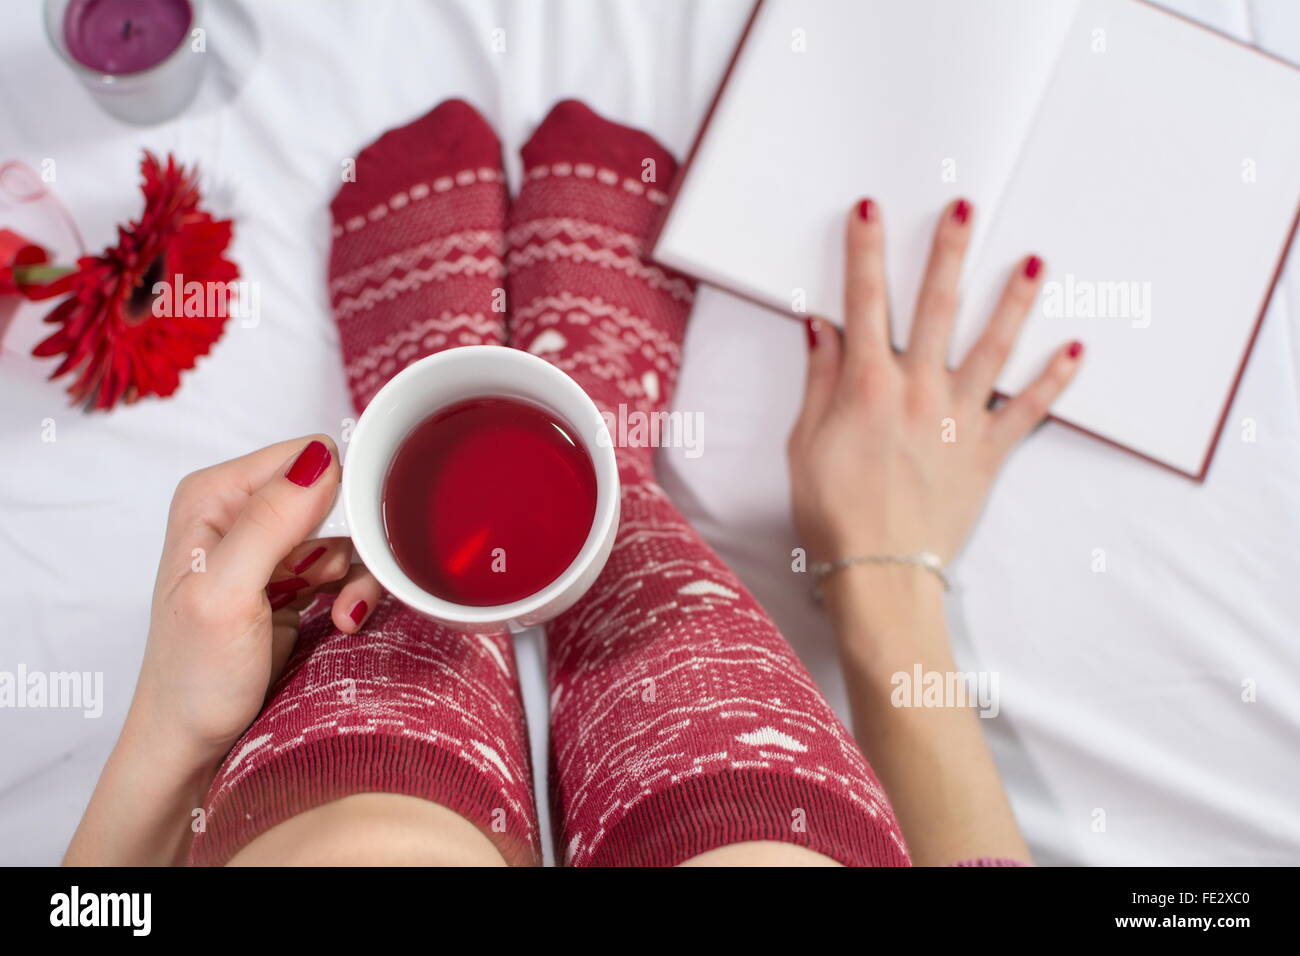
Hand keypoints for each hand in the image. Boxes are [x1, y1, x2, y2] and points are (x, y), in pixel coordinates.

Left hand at [134, 435, 384, 766]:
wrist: (193, 743)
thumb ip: (269, 523)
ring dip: (359, 578)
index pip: (307, 458)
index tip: (338, 556)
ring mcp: (271, 549)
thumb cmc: (193, 678)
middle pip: (337, 495)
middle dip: (355, 544)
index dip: (337, 499)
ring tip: (343, 617)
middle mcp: (243, 512)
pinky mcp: (294, 583)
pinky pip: (350, 569)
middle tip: (343, 592)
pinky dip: (356, 595)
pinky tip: (342, 623)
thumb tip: (321, 459)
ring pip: (351, 535)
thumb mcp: (225, 595)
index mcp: (216, 496)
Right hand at [787, 198, 1081, 566]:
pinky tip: (1076, 348)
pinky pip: (1029, 410)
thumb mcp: (805, 444)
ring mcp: (959, 419)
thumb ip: (819, 381)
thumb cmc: (833, 513)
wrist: (879, 572)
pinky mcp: (987, 452)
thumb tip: (822, 327)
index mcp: (868, 384)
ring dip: (1013, 300)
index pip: (865, 302)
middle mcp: (919, 389)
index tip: (869, 211)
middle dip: (948, 251)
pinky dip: (1055, 380)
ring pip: (993, 347)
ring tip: (1033, 261)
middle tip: (963, 205)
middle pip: (936, 306)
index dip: (865, 252)